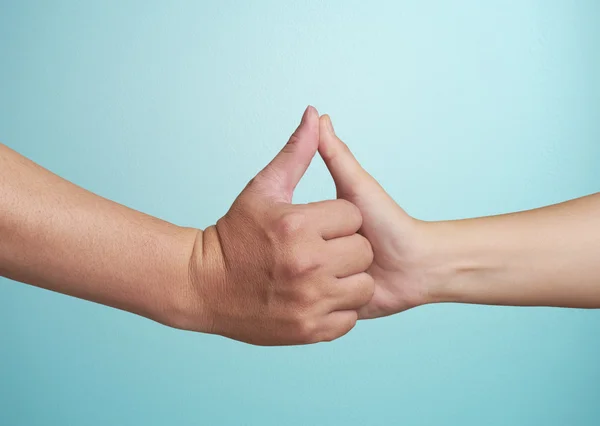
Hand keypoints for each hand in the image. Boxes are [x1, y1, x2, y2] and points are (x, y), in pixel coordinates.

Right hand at [185, 107, 374, 344]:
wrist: (204, 286)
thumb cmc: (234, 233)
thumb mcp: (264, 188)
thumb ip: (296, 152)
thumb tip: (316, 113)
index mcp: (297, 224)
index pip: (350, 217)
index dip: (336, 220)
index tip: (315, 226)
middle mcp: (307, 263)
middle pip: (361, 251)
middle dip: (344, 249)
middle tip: (317, 252)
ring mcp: (309, 301)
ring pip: (361, 285)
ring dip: (346, 280)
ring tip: (320, 275)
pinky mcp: (309, 330)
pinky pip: (348, 317)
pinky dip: (338, 309)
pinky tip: (315, 298)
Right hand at [318, 114, 436, 318]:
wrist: (421, 267)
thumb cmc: (389, 223)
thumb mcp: (355, 188)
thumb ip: (335, 154)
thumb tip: (318, 114)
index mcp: (316, 231)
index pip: (309, 228)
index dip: (326, 228)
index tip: (349, 230)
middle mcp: (316, 261)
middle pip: (312, 262)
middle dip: (338, 258)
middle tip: (358, 251)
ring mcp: (323, 291)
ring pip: (318, 290)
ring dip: (339, 284)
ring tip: (356, 271)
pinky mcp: (333, 316)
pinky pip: (325, 315)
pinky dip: (337, 309)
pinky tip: (347, 296)